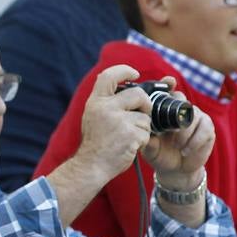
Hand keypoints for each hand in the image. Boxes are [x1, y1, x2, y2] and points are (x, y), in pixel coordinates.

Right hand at [65, 64, 154, 184]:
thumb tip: (126, 86)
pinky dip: (142, 141)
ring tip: (128, 138)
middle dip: (145, 104)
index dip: (124, 70)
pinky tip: (130, 146)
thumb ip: (106, 101)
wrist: (90, 166)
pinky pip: (146, 132)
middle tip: (143, 112)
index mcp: (96, 102)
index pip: (109, 76)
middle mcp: (106, 108)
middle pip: (138, 94)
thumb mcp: (93, 116)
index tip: (135, 73)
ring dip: (142, 128)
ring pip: (145, 117)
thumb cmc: (95, 143)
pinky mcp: (130, 134)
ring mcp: (119, 121)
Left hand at [144, 90, 214, 192]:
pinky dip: (194, 141)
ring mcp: (196, 118)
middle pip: (182, 100)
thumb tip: (145, 131)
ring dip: (184, 133)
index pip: (168, 92)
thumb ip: (148, 139)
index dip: (168, 84)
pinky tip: (186, 150)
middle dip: (177, 113)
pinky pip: (203, 130)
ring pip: (193, 117)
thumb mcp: (150, 148)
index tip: (169, 82)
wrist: (175, 169)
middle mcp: (180, 110)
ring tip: (177, 145)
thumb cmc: (160, 153)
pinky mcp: (207, 128)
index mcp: (164, 111)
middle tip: (172, 130)